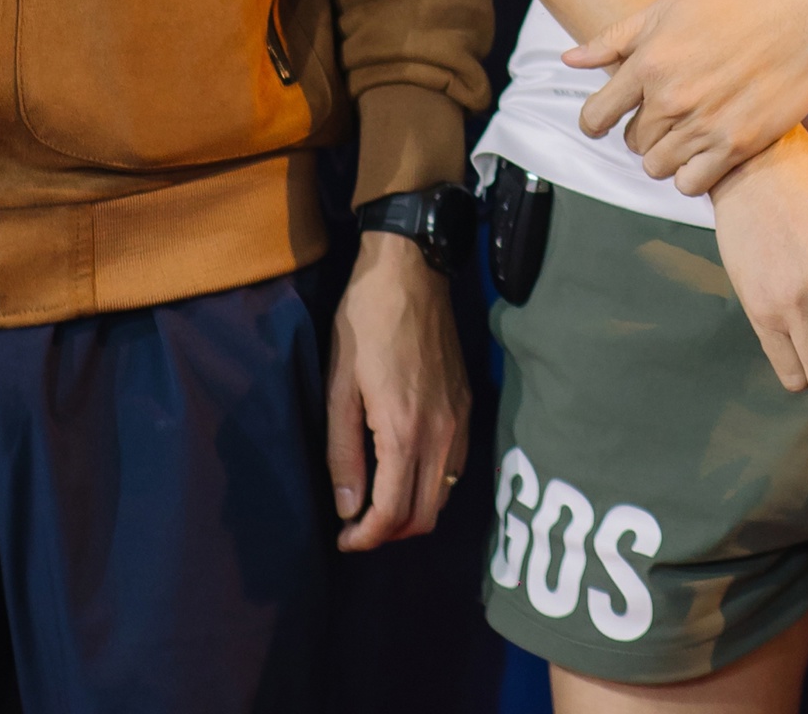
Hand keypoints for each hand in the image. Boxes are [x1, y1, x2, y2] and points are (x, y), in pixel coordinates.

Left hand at [327, 230, 470, 549]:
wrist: (411, 270)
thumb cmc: (365, 323)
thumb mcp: (339, 386)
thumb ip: (343, 453)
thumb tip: (347, 507)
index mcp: (403, 431)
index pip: (392, 514)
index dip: (365, 538)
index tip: (343, 538)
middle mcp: (440, 433)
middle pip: (425, 516)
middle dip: (389, 533)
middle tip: (358, 523)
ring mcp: (459, 419)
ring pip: (445, 495)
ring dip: (413, 510)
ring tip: (379, 498)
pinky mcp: (467, 403)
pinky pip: (456, 466)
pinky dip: (433, 483)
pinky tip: (406, 466)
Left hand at [565, 0, 807, 194]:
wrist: (802, 18)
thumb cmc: (733, 8)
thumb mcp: (668, 9)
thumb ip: (615, 38)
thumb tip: (569, 60)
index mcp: (649, 62)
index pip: (597, 116)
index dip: (597, 122)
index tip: (609, 121)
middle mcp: (671, 97)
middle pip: (632, 142)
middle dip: (644, 131)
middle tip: (670, 113)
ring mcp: (704, 124)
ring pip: (657, 167)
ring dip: (667, 155)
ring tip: (688, 133)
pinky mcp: (736, 145)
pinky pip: (691, 184)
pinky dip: (692, 174)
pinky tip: (706, 151)